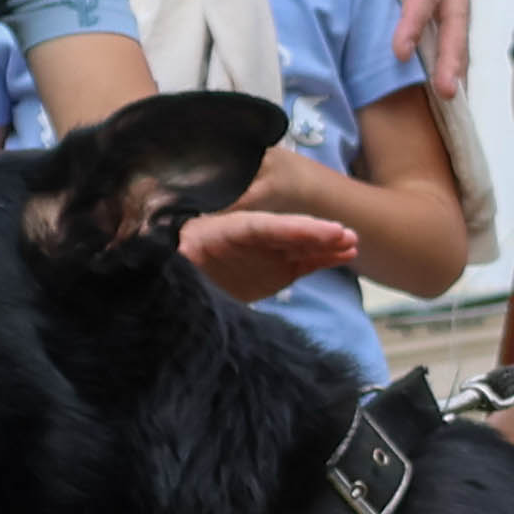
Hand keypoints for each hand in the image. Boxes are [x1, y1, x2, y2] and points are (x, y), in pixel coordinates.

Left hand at [178, 207, 364, 303]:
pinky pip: (304, 263)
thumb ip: (169, 249)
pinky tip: (347, 255)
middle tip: (345, 235)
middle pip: (285, 233)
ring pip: (300, 246)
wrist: (172, 287)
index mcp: (221, 232)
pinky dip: (325, 259)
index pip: (259, 226)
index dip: (289, 228)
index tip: (315, 230)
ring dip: (327, 244)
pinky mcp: (276, 272)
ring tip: (353, 245)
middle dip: (315, 233)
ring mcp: (265, 255)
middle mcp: (249, 240)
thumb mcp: (163, 255)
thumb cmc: (167, 265)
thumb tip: (160, 242)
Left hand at [336, 0, 479, 96]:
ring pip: (459, 15)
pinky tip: (444, 67)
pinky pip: (452, 10)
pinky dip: (451, 39)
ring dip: (457, 53)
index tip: (403, 49)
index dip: (416, 17)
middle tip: (448, 90)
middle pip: (456, 10)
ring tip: (451, 92)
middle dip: (454, 52)